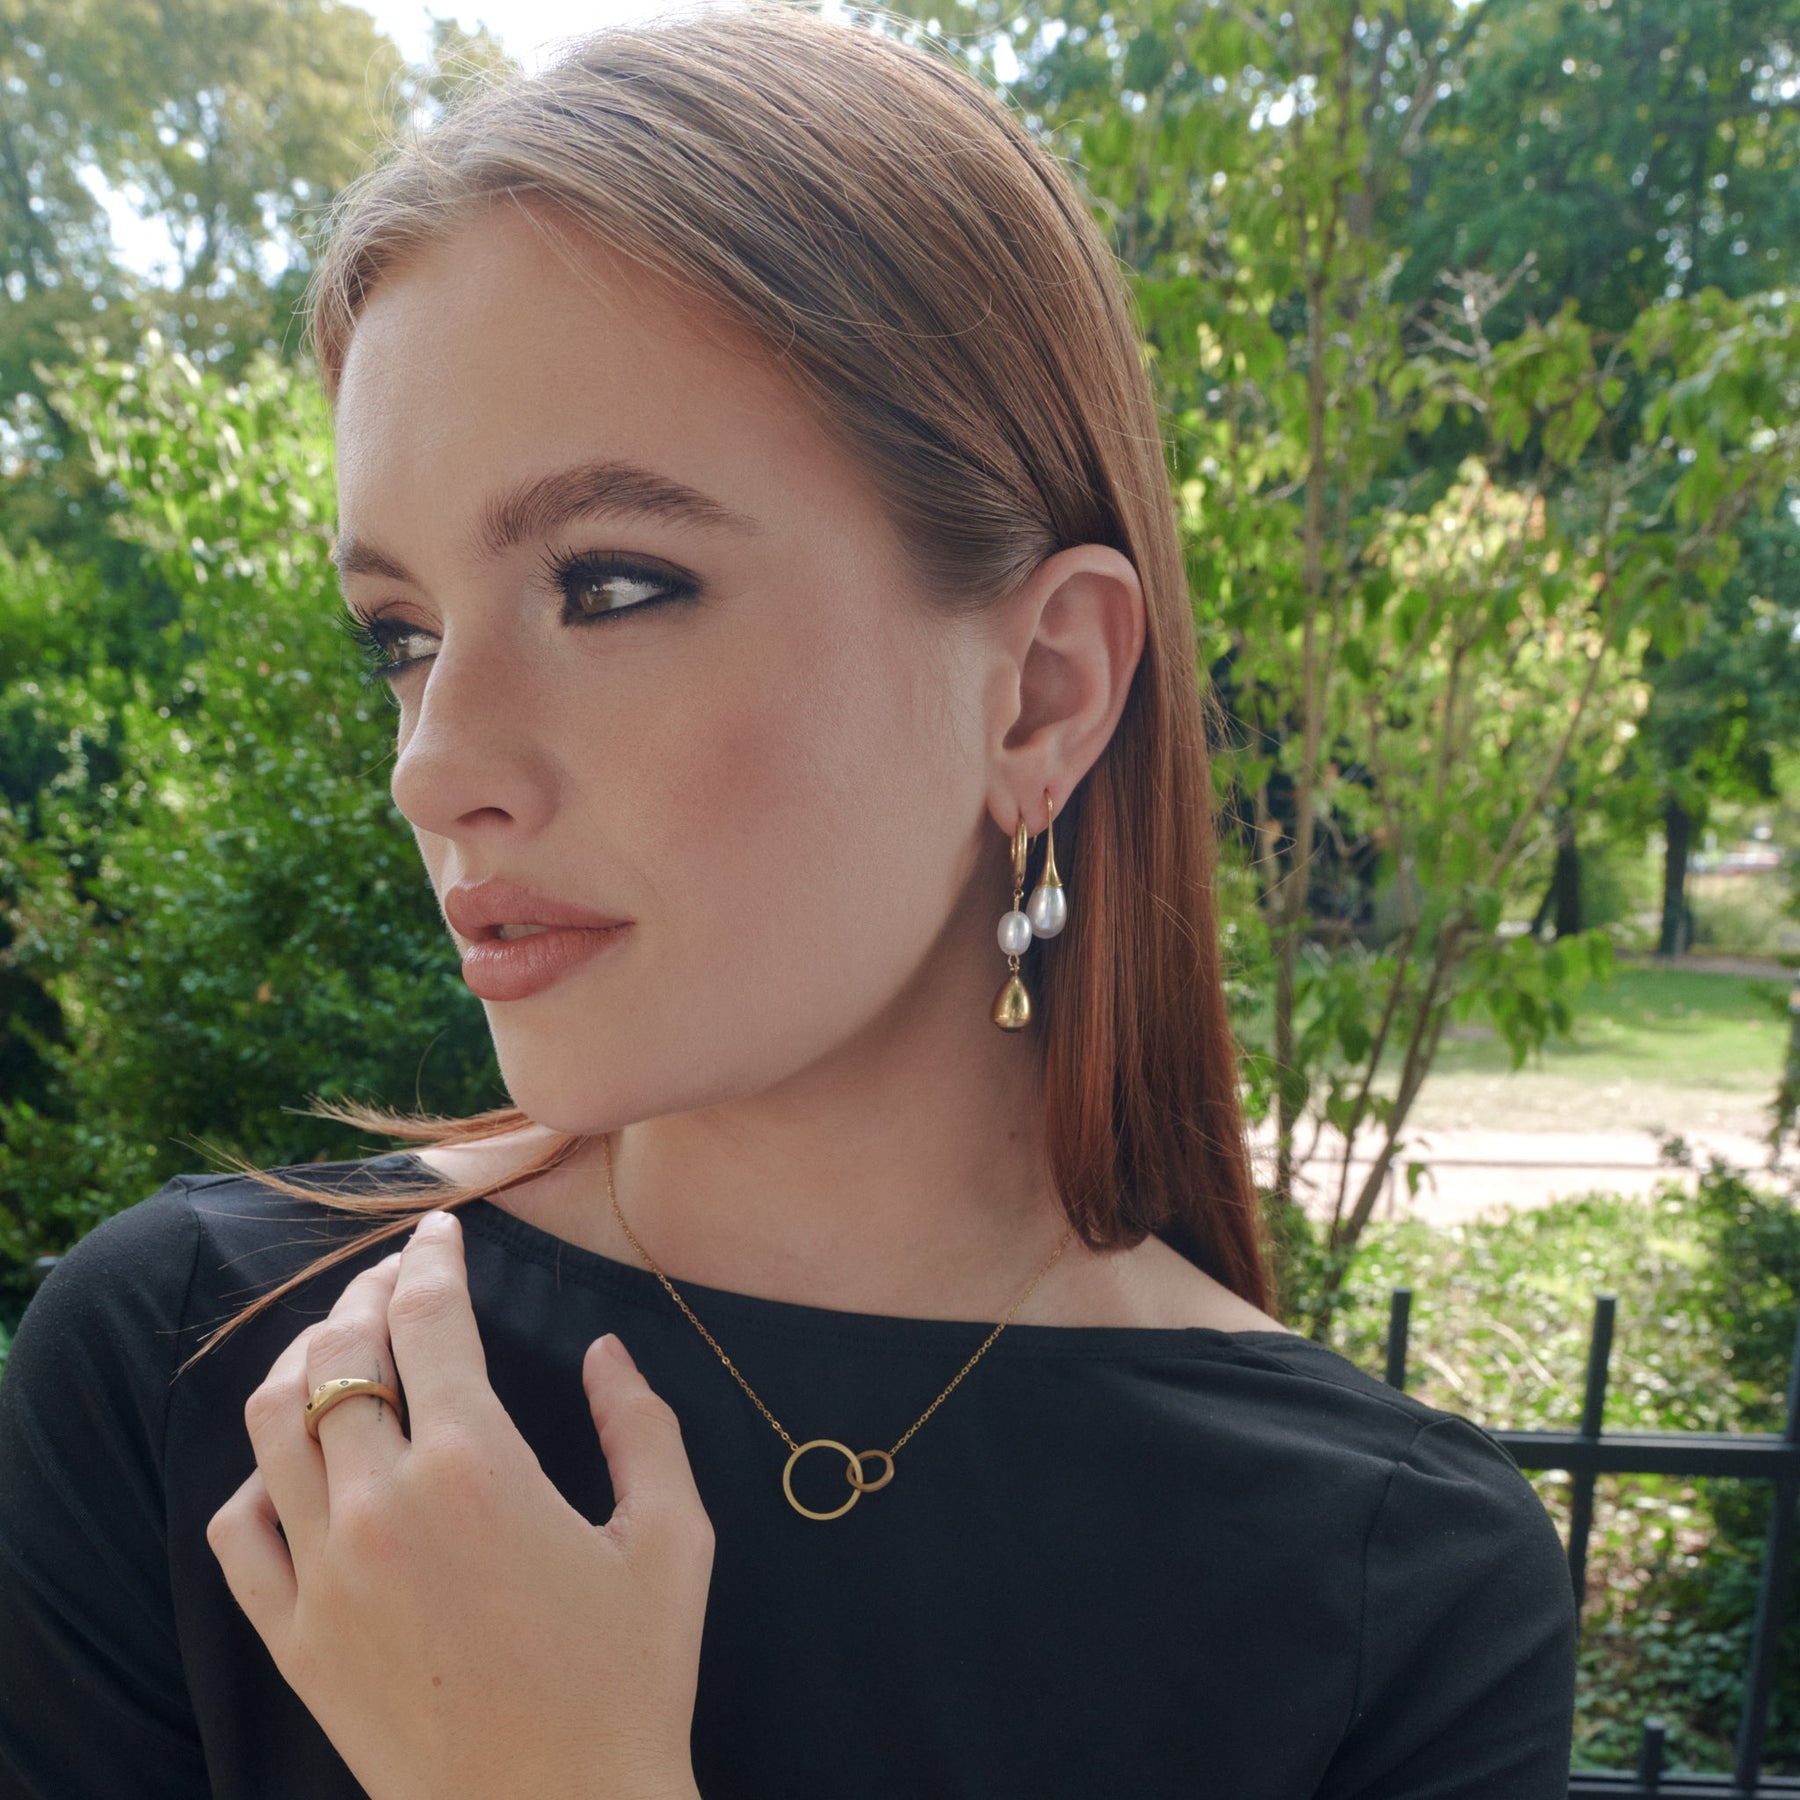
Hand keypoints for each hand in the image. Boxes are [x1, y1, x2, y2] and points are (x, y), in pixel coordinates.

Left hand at [207, 1208, 713, 1799]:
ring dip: (301, 1361)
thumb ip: (642, 1426)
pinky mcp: (295, 1640)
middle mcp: (383, 1507)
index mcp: (478, 1468)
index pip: (428, 1322)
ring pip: (272, 1426)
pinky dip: (257, 1477)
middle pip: (339, 1355)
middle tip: (395, 1274)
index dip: (433, 1261)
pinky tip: (295, 1465)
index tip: (440, 1232)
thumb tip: (607, 1353)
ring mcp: (325, 1575)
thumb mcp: (672, 1539)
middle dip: (366, 1295)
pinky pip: (239, 1531)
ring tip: (337, 1342)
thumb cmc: (629, 1681)